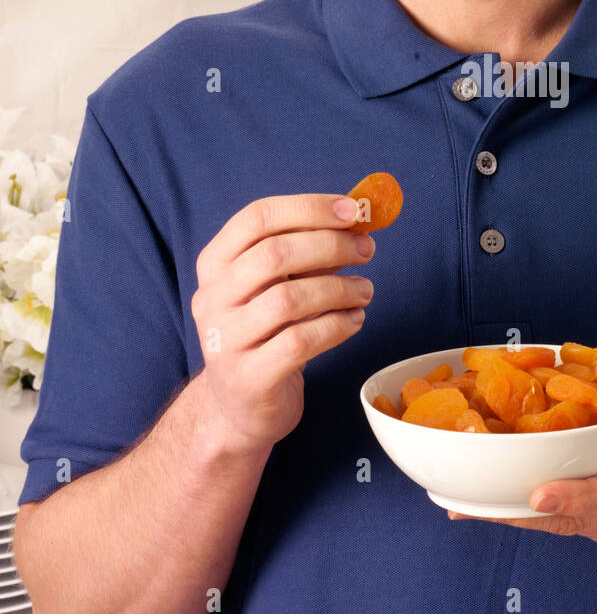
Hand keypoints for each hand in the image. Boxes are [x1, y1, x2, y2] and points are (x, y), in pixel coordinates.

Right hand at [190, 193, 375, 453]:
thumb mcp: (273, 285)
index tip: (352, 210)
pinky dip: (337, 326)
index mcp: (214, 264)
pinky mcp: (248, 378)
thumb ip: (305, 252)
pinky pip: (300, 341)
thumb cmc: (266, 332)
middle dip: (330, 245)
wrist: (239, 406)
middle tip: (366, 250)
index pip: (257, 217)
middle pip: (274, 255)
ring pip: (289, 299)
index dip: (308, 207)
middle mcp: (211, 298)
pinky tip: (355, 320)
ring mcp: (225, 340)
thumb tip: (355, 217)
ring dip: (339, 288)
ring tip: (365, 290)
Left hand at [448, 360, 596, 557]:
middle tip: (466, 505)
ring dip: (519, 518)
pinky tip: (500, 504)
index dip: (579, 495)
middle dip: (521, 515)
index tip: (538, 493)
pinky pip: (579, 531)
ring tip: (464, 504)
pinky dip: (539, 518)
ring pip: (573, 529)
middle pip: (582, 519)